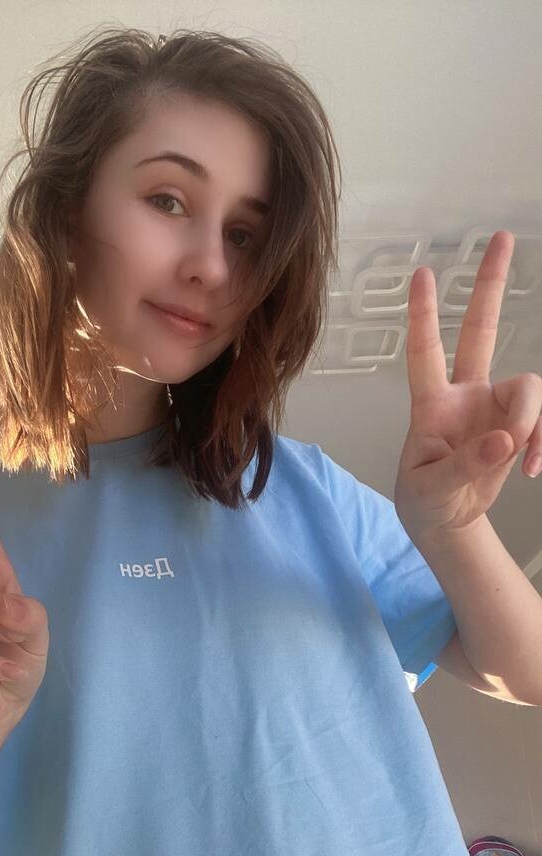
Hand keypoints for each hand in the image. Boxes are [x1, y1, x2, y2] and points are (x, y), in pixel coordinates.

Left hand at [394, 229, 541, 544]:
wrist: (445, 521)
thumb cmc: (425, 500)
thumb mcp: (433, 489)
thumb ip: (465, 465)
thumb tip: (504, 440)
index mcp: (431, 405)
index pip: (425, 352)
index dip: (423, 314)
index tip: (421, 274)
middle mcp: (464, 394)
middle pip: (480, 330)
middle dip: (490, 285)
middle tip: (501, 236)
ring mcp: (493, 406)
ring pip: (528, 389)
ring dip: (532, 424)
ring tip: (521, 461)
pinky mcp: (516, 425)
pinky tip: (532, 469)